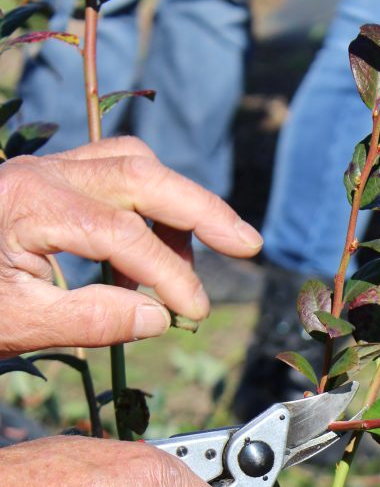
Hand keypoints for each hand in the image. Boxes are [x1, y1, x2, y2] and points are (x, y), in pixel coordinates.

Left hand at [0, 136, 261, 356]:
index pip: (122, 233)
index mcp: (29, 202)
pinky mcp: (46, 180)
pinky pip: (112, 173)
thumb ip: (93, 321)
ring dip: (175, 203)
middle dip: (201, 209)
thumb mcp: (16, 324)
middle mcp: (40, 172)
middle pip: (141, 172)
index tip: (195, 312)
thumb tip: (160, 317)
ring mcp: (43, 170)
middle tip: (249, 244)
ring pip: (130, 163)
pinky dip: (147, 203)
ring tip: (202, 257)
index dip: (169, 274)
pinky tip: (154, 251)